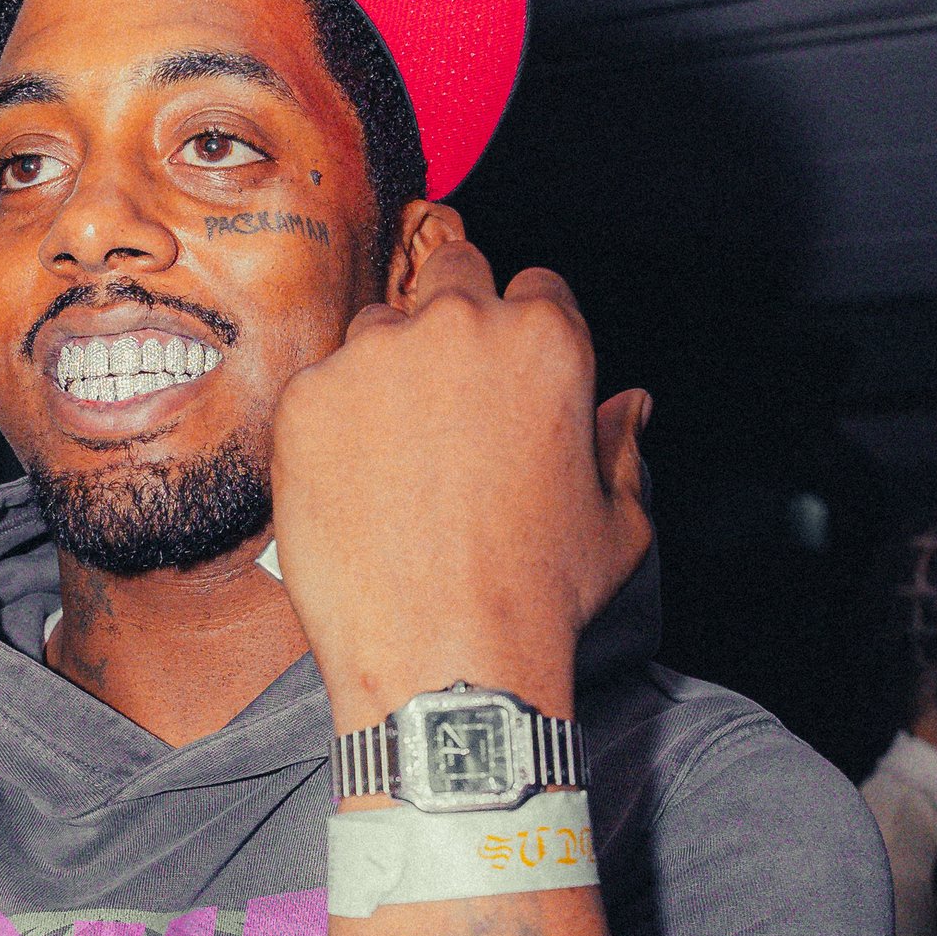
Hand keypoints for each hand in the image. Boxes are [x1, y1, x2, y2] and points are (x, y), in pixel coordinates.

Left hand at [269, 232, 652, 728]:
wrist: (443, 657)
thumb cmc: (535, 597)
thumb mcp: (616, 524)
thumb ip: (622, 447)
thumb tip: (630, 408)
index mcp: (544, 339)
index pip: (534, 287)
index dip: (522, 329)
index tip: (507, 373)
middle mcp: (458, 327)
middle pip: (452, 278)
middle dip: (454, 321)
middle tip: (447, 401)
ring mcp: (373, 357)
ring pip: (378, 330)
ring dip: (387, 371)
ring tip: (399, 460)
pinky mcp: (307, 398)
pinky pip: (318, 387)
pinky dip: (330, 424)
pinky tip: (354, 489)